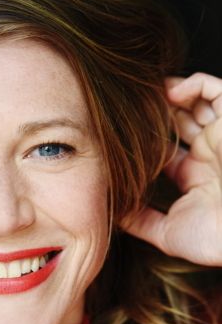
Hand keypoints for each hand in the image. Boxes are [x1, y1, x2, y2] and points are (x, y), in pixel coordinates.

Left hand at [123, 72, 221, 265]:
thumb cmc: (214, 238)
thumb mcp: (168, 233)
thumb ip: (141, 221)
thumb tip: (112, 215)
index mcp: (196, 177)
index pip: (167, 151)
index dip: (147, 142)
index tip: (119, 137)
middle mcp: (210, 153)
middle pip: (180, 122)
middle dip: (156, 115)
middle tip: (129, 110)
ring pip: (196, 102)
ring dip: (170, 96)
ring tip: (145, 96)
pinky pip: (215, 89)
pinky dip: (192, 84)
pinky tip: (170, 94)